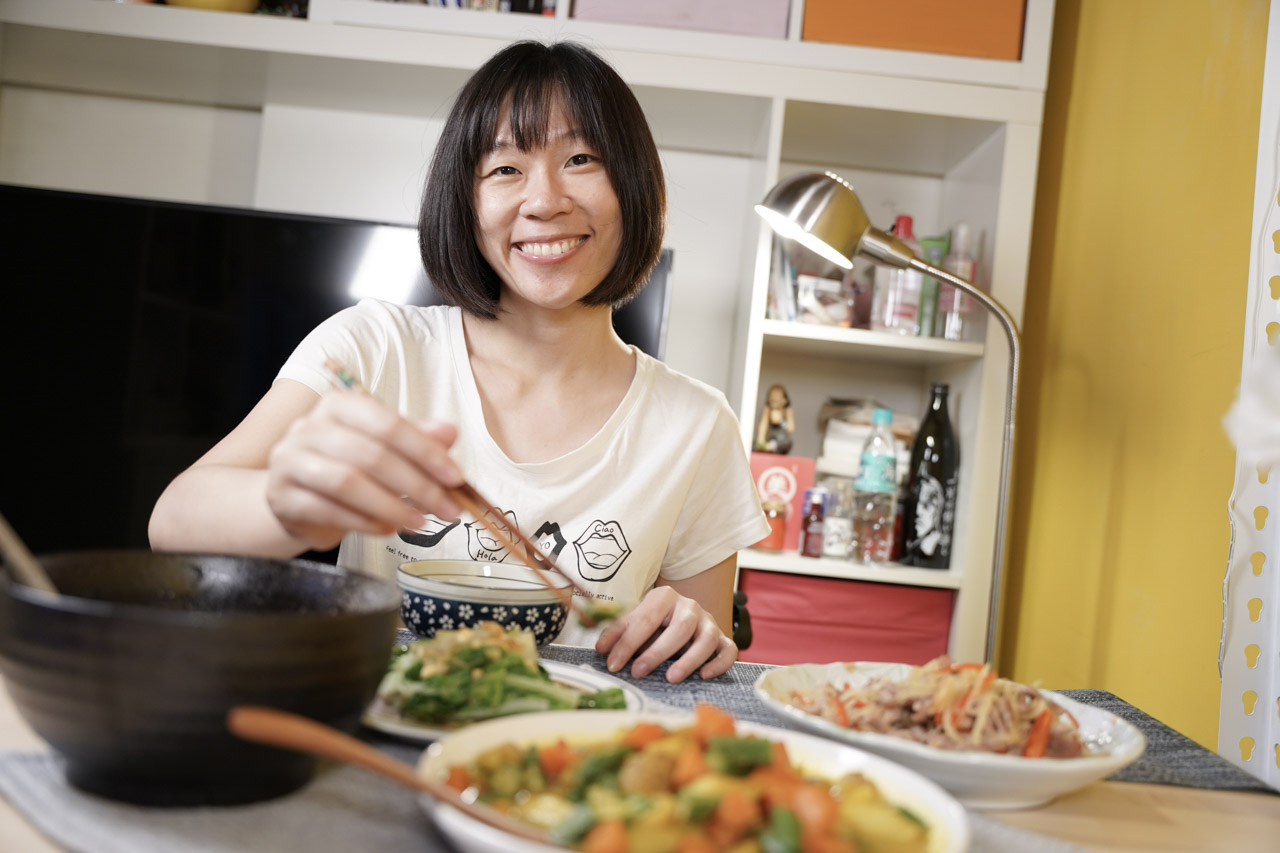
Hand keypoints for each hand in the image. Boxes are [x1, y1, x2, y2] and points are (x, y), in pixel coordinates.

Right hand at [264, 391, 464, 551]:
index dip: (426, 451)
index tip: (455, 477)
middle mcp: (309, 427)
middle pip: (370, 455)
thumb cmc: (347, 468)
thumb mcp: (383, 449)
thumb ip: (416, 440)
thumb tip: (449, 432)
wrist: (297, 498)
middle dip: (417, 485)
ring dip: (392, 506)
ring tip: (420, 523)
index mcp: (339, 406)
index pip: (387, 424)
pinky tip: (388, 528)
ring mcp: (289, 461)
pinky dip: (364, 522)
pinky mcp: (282, 497)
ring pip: (347, 483)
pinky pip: (328, 511)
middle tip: (447, 508)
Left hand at [594, 586, 737, 682]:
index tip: (614, 665)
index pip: (646, 620)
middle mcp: (690, 607)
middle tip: (639, 672)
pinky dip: (719, 664)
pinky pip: (729, 650)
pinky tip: (703, 676)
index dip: (628, 643)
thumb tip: (600, 648)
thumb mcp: (633, 623)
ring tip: (671, 678)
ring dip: (689, 660)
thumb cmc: (654, 623)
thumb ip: (617, 633)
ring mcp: (709, 622)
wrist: (681, 616)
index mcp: (665, 597)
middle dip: (658, 652)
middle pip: (679, 628)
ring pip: (706, 639)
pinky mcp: (723, 639)